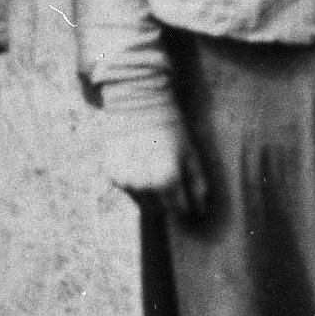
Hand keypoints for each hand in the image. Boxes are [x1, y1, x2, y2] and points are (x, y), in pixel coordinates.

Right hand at [103, 103, 207, 223]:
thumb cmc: (170, 129)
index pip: (180, 210)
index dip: (186, 205)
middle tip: (172, 184)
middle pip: (161, 210)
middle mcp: (145, 187)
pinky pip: (129, 191)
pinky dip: (136, 185)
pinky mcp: (113, 176)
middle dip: (169, 201)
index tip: (188, 198)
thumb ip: (197, 184)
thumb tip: (201, 208)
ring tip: (155, 173)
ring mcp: (126, 183)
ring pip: (143, 203)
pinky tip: (140, 167)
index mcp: (168, 181)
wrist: (137, 106)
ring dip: (151, 196)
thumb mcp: (190, 154)